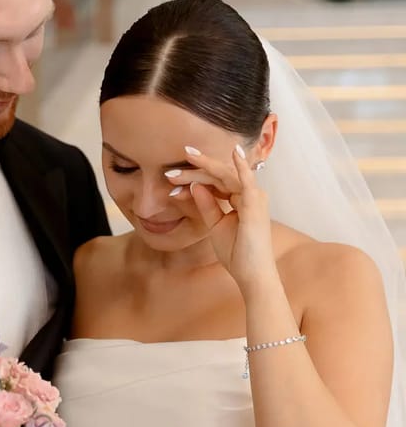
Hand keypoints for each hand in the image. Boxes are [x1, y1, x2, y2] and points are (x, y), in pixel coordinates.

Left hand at [169, 145, 275, 288]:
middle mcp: (250, 194)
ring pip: (225, 176)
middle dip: (195, 170)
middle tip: (171, 170)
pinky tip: (235, 152)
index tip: (171, 180)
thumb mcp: (215, 225)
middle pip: (219, 176)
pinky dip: (242, 166)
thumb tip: (195, 186)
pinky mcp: (255, 204)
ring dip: (205, 167)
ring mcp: (254, 198)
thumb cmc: (237, 253)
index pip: (216, 182)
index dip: (194, 178)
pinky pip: (248, 181)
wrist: (250, 274)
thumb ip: (207, 205)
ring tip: (187, 157)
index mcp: (241, 198)